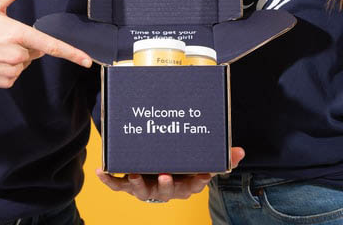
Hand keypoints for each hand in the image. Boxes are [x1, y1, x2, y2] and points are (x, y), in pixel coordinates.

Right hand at [0, 0, 91, 87]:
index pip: (50, 45)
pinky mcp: (4, 82)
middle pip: (36, 49)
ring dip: (18, 55)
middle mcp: (16, 54)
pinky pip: (16, 73)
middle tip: (4, 35)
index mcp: (16, 33)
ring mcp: (10, 70)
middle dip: (27, 42)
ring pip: (26, 62)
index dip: (72, 53)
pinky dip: (9, 67)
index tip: (88, 60)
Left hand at [96, 147, 244, 201]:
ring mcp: (146, 187)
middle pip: (168, 191)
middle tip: (166, 175)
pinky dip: (109, 179)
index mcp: (185, 182)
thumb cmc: (181, 163)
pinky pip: (117, 184)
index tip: (203, 174)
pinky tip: (102, 170)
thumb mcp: (199, 159)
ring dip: (139, 184)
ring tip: (135, 175)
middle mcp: (166, 187)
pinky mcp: (129, 184)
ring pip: (142, 190)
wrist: (157, 170)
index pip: (195, 184)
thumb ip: (221, 156)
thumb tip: (240, 152)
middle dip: (167, 185)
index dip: (199, 180)